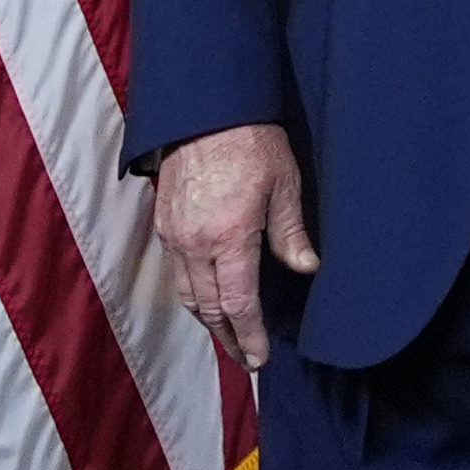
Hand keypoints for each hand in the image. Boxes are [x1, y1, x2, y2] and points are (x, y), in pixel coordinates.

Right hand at [153, 121, 317, 371]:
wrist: (205, 111)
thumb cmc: (251, 141)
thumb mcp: (284, 184)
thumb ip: (291, 232)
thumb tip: (307, 268)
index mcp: (228, 238)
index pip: (238, 303)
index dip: (249, 336)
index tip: (258, 358)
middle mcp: (195, 244)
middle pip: (208, 308)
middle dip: (228, 337)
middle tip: (245, 357)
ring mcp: (174, 235)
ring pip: (187, 295)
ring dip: (207, 319)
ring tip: (228, 334)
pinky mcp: (162, 223)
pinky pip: (176, 272)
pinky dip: (191, 293)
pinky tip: (206, 296)